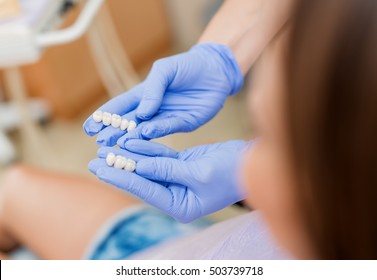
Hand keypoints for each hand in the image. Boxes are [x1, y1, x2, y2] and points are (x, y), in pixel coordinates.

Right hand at [83, 43, 242, 146]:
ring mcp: (167, 118)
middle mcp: (153, 109)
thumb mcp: (164, 70)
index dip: (104, 117)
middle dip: (114, 133)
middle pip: (129, 123)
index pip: (120, 107)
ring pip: (146, 130)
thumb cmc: (187, 66)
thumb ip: (152, 89)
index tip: (89, 128)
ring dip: (132, 137)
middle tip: (101, 143)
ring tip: (118, 144)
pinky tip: (145, 134)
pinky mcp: (184, 123)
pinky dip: (156, 132)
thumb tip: (142, 113)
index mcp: (145, 94)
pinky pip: (168, 128)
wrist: (215, 70)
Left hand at [88, 140, 248, 222]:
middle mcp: (176, 195)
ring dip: (129, 156)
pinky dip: (146, 149)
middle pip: (141, 179)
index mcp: (180, 205)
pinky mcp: (182, 166)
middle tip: (94, 159)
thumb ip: (168, 169)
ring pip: (147, 166)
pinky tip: (130, 141)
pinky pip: (159, 157)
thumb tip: (138, 166)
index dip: (119, 177)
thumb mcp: (200, 172)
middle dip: (118, 168)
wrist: (251, 162)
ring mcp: (178, 180)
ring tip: (106, 147)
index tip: (98, 168)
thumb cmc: (232, 172)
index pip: (143, 188)